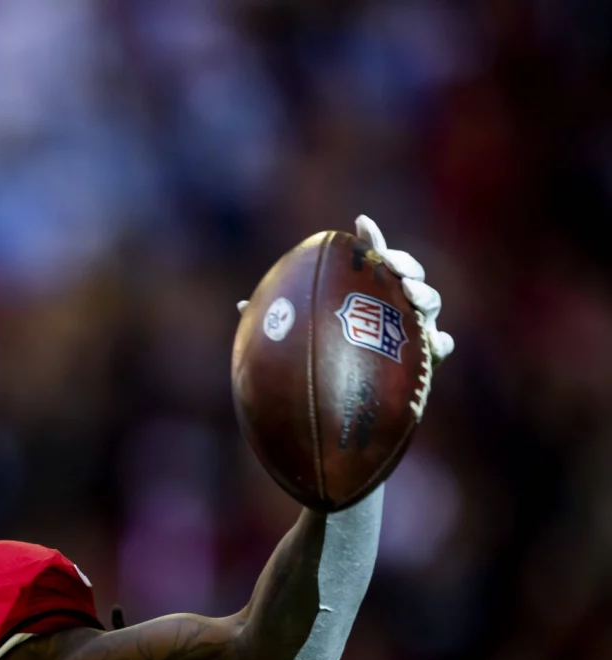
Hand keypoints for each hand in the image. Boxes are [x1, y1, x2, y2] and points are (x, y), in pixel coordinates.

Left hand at [234, 219, 454, 366]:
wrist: (345, 413)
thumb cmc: (324, 369)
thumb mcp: (301, 341)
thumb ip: (282, 320)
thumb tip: (241, 304)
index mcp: (366, 296)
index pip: (371, 259)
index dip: (370, 239)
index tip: (360, 222)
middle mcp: (393, 308)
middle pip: (409, 272)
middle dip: (406, 263)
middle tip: (393, 268)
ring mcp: (413, 331)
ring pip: (430, 302)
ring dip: (424, 295)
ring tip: (411, 297)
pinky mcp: (426, 360)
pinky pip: (441, 346)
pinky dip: (439, 342)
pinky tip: (433, 342)